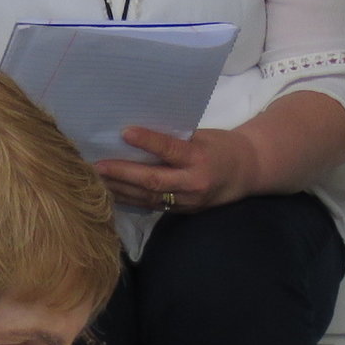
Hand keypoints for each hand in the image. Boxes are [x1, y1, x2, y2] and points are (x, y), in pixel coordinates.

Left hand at [96, 126, 259, 212]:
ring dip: (120, 189)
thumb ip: (176, 139)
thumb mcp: (203, 137)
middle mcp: (193, 184)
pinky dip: (130, 199)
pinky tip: (112, 192)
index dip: (148, 142)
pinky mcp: (181, 212)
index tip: (124, 132)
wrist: (246, 174)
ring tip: (97, 180)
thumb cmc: (221, 147)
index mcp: (200, 159)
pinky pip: (152, 206)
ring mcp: (187, 202)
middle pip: (154, 181)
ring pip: (148, 198)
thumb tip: (138, 134)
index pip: (170, 150)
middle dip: (123, 174)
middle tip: (97, 166)